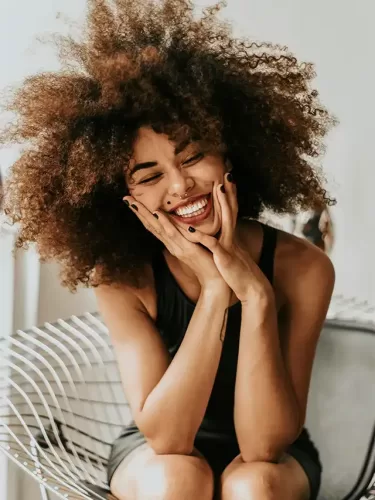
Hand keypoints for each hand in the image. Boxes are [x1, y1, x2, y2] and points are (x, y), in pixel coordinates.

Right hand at [122, 193, 229, 292]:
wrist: (215, 281)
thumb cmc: (207, 262)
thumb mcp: (194, 245)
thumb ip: (186, 235)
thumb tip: (181, 223)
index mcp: (172, 243)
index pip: (154, 226)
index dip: (143, 214)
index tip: (133, 201)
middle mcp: (171, 245)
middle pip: (151, 226)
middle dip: (138, 212)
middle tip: (125, 198)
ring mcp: (178, 247)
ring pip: (158, 228)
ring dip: (145, 215)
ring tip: (134, 203)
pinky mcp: (187, 249)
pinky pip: (174, 234)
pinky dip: (165, 223)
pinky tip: (158, 214)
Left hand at [184, 173, 273, 304]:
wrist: (251, 289)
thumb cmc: (238, 273)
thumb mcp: (230, 255)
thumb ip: (225, 244)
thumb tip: (219, 237)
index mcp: (230, 236)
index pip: (230, 212)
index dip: (229, 196)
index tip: (226, 180)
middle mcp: (231, 237)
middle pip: (232, 210)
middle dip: (230, 192)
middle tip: (228, 174)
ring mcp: (229, 245)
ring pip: (226, 220)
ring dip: (223, 204)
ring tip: (219, 188)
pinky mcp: (224, 256)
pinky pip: (212, 244)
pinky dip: (201, 236)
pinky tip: (191, 228)